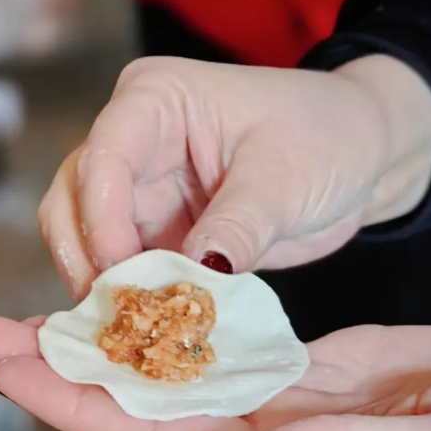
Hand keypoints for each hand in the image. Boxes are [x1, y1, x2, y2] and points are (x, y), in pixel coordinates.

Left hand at [0, 318, 430, 430]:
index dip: (86, 411)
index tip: (19, 373)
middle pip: (152, 407)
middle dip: (73, 371)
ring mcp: (292, 403)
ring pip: (182, 372)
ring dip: (118, 342)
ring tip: (51, 311)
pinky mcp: (317, 368)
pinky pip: (229, 345)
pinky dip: (182, 324)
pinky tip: (145, 302)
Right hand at [38, 55, 430, 299]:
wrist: (359, 155)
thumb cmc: (329, 135)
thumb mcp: (287, 177)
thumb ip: (238, 224)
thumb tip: (195, 274)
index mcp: (155, 99)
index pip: (103, 158)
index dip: (103, 221)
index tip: (127, 277)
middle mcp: (132, 138)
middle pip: (72, 200)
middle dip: (87, 259)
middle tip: (119, 316)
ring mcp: (139, 187)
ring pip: (83, 238)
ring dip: (100, 285)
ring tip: (128, 331)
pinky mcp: (155, 229)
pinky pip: (122, 267)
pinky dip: (128, 298)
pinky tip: (143, 331)